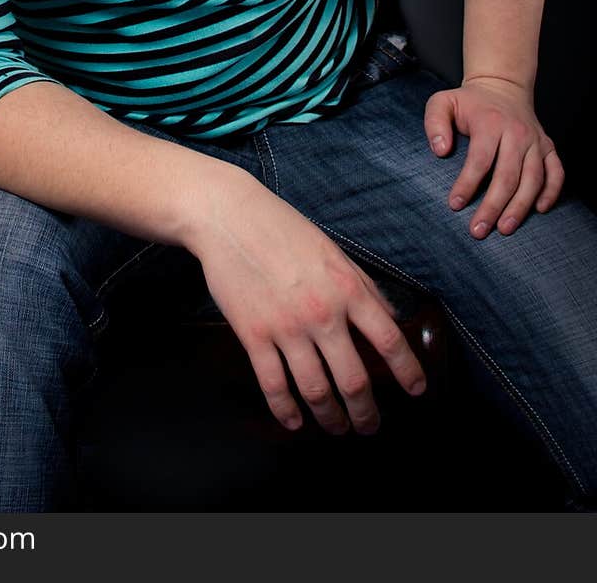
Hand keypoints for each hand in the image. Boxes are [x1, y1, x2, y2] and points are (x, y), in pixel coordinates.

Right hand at [189, 175, 426, 435]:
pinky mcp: (253, 336)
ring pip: (316, 390)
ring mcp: (286, 327)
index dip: (408, 371)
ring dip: (330, 418)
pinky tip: (294, 422)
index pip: (389, 340)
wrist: (230, 218)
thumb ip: (364, 287)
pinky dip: (286, 411)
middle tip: (369, 426)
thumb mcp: (334, 252)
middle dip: (366, 412)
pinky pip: (274, 386)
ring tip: (337, 428)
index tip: (416, 391)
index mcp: (347, 289)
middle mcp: (321, 313)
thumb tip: (391, 320)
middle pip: (354, 380)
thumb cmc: (284, 231)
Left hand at [423, 77, 564, 237]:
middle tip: (478, 230)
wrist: (502, 87)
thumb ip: (435, 123)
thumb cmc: (469, 102)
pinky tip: (539, 210)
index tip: (455, 205)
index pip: (480, 159)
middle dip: (493, 206)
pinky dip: (551, 192)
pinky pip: (556, 172)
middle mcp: (517, 133)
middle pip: (508, 175)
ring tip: (505, 229)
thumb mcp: (442, 102)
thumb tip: (440, 151)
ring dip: (520, 206)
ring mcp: (535, 141)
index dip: (467, 184)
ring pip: (533, 179)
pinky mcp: (548, 147)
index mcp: (490, 123)